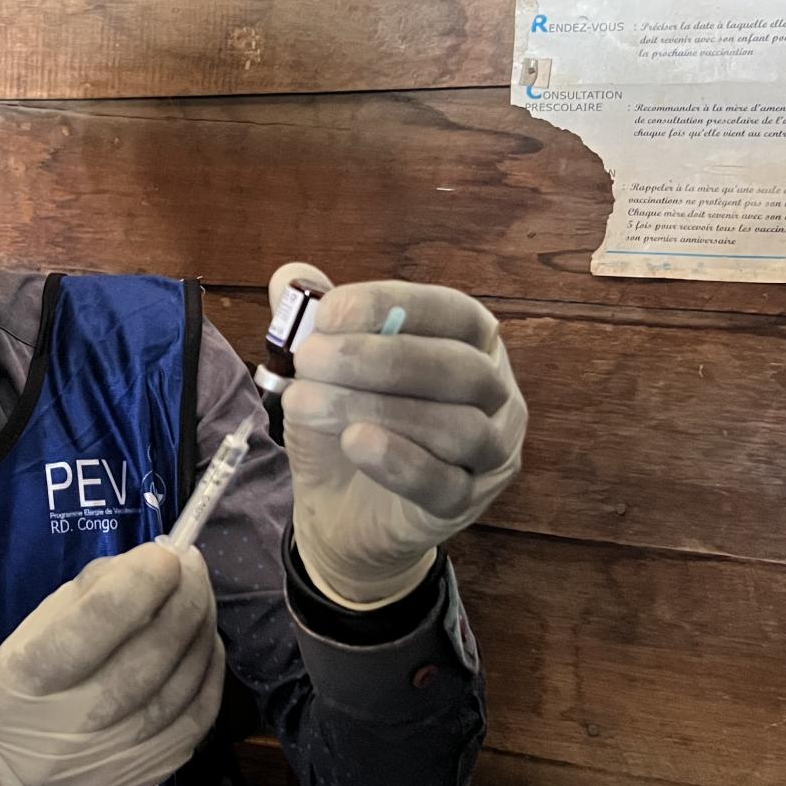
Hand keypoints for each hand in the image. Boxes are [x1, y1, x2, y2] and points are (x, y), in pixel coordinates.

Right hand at [0, 543, 223, 785]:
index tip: (166, 553)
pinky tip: (203, 642)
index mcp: (30, 676)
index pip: (93, 625)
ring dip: (201, 628)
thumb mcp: (34, 630)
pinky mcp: (152, 771)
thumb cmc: (28, 685)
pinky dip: (209, 669)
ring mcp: (118, 754)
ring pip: (183, 683)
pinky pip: (200, 713)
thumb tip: (157, 562)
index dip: (139, 584)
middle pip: (150, 655)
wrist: (22, 770)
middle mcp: (75, 722)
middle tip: (193, 565)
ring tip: (199, 597)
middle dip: (183, 599)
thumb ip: (92, 592)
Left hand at [275, 267, 526, 607]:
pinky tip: (355, 443)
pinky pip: (444, 482)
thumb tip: (290, 274)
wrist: (340, 510)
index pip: (451, 311)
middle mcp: (496, 392)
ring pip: (456, 425)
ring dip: (377, 409)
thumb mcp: (323, 370)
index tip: (327, 311)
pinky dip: (400, 461)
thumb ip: (311, 320)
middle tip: (308, 359)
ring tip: (306, 404)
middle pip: (457, 368)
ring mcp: (490, 452)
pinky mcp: (467, 502)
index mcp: (470, 343)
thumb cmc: (345, 425)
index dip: (393, 305)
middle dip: (378, 358)